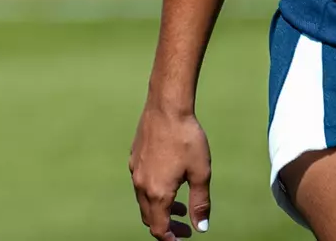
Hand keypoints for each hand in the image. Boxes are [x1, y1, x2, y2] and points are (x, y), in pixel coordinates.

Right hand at [130, 104, 211, 237]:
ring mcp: (135, 171)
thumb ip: (200, 204)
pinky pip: (140, 185)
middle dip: (166, 226)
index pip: (159, 228)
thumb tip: (200, 227)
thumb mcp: (201, 174)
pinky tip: (169, 181)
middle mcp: (141, 184)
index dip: (171, 239)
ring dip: (160, 209)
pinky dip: (153, 193)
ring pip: (143, 201)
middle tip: (185, 226)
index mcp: (157, 192)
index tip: (185, 237)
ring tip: (180, 205)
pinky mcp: (133, 158)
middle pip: (149, 217)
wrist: (166, 108)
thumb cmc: (186, 139)